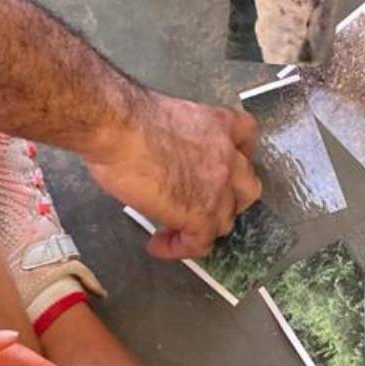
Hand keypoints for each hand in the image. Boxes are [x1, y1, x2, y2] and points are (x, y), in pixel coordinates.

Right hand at [85, 93, 260, 258]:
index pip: (247, 139)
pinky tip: (159, 245)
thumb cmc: (127, 117)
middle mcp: (227, 156)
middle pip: (246, 188)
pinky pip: (200, 243)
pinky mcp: (201, 215)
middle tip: (203, 204)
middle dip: (228, 200)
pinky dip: (180, 248)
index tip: (225, 168)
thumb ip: (180, 137)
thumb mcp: (168, 118)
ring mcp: (218, 188)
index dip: (237, 158)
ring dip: (202, 228)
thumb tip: (164, 152)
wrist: (117, 128)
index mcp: (220, 125)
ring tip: (175, 230)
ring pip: (225, 220)